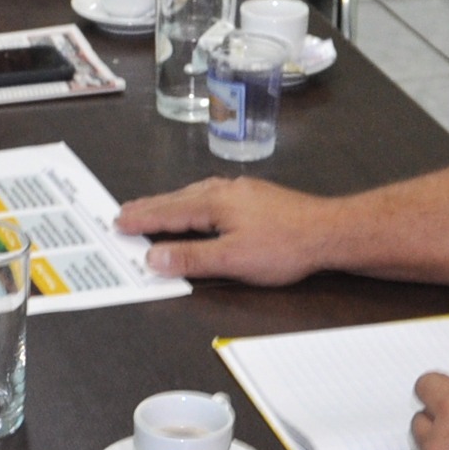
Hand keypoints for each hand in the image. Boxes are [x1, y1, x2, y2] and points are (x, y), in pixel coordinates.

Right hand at [114, 177, 339, 285]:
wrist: (328, 232)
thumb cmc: (284, 246)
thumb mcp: (232, 259)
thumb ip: (191, 258)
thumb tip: (154, 257)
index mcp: (214, 202)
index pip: (168, 212)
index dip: (142, 219)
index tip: (119, 222)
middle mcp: (224, 190)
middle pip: (178, 199)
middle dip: (150, 207)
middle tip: (125, 212)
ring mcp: (241, 191)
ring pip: (195, 194)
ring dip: (171, 203)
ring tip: (154, 208)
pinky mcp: (255, 197)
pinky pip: (212, 195)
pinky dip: (193, 201)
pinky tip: (199, 205)